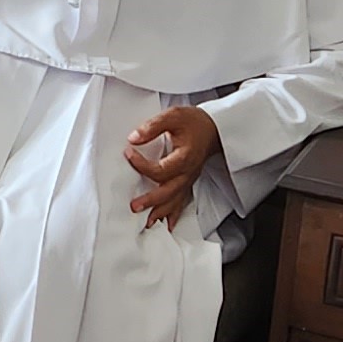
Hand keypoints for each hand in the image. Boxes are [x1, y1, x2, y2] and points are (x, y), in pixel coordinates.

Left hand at [124, 105, 222, 229]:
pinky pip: (181, 202)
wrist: (214, 129)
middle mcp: (187, 173)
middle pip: (168, 192)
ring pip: (174, 201)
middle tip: (134, 206)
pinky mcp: (187, 182)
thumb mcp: (173, 116)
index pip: (160, 169)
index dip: (142, 164)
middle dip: (151, 201)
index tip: (128, 153)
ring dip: (160, 212)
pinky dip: (174, 215)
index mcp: (184, 158)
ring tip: (146, 223)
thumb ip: (153, 126)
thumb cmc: (195, 123)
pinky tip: (167, 225)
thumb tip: (134, 137)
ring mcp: (188, 180)